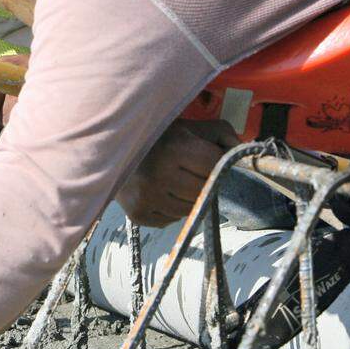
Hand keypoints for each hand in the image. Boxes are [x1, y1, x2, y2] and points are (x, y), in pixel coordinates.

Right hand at [118, 119, 239, 226]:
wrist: (108, 151)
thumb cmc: (157, 139)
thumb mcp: (189, 127)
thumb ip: (222, 134)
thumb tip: (240, 153)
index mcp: (175, 148)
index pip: (215, 167)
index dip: (217, 165)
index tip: (208, 160)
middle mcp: (159, 175)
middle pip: (204, 191)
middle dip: (204, 182)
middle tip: (191, 172)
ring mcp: (147, 197)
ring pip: (190, 209)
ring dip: (189, 198)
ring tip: (174, 182)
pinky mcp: (138, 214)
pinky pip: (171, 220)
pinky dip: (170, 210)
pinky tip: (160, 193)